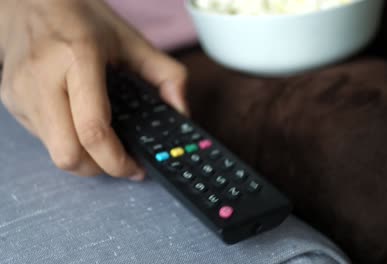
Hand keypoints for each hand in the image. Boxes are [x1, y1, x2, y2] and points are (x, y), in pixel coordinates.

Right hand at [0, 0, 187, 179]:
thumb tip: (181, 111)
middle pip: (68, 155)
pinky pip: (42, 139)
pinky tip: (79, 124)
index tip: (135, 168)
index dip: (117, 160)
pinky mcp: (11, 101)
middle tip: (120, 160)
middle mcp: (43, 78)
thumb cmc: (81, 16)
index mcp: (78, 59)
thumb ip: (166, 74)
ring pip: (53, 153)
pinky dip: (66, 142)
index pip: (93, 130)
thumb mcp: (130, 39)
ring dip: (83, 158)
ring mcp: (22, 92)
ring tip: (102, 143)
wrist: (28, 0)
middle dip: (99, 168)